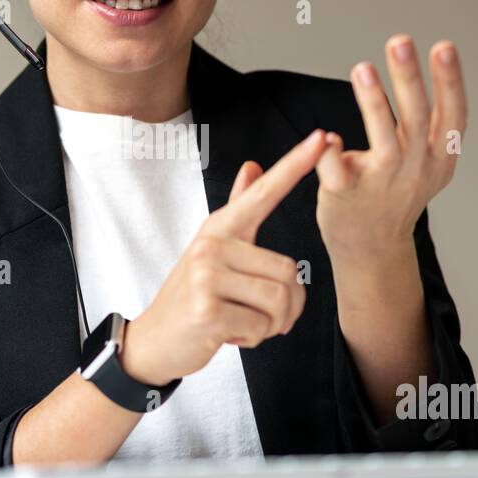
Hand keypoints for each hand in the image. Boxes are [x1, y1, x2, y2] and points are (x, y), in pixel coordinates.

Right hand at [122, 128, 329, 385]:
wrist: (155, 340)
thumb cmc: (191, 296)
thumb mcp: (213, 249)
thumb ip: (237, 208)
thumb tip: (252, 166)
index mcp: (219, 228)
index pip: (264, 192)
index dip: (295, 165)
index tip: (322, 138)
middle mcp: (212, 245)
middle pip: (288, 271)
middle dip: (284, 306)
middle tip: (257, 314)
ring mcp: (207, 277)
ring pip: (279, 301)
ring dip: (271, 325)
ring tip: (243, 323)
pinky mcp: (207, 311)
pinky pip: (261, 327)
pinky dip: (253, 339)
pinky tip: (229, 335)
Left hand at [315, 36, 466, 264]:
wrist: (373, 247)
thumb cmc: (397, 195)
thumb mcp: (431, 162)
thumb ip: (433, 121)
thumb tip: (434, 59)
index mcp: (439, 156)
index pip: (453, 114)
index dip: (450, 81)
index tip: (444, 47)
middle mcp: (415, 169)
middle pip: (417, 120)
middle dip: (409, 79)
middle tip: (400, 43)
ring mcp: (381, 183)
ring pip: (383, 142)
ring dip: (373, 104)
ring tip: (363, 69)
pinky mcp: (346, 194)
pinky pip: (337, 170)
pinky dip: (331, 153)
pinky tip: (326, 135)